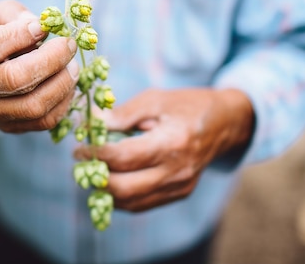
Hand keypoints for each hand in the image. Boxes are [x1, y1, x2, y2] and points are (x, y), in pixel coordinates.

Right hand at [0, 0, 78, 132]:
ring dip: (62, 84)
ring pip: (33, 105)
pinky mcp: (7, 127)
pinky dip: (63, 102)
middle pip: (15, 79)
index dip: (21, 36)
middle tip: (69, 45)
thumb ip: (16, 15)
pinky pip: (43, 121)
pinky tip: (66, 84)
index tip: (43, 26)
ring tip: (72, 66)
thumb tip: (43, 26)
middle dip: (51, 60)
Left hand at [75, 88, 253, 211]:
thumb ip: (122, 114)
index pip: (124, 158)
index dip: (96, 154)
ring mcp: (180, 186)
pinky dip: (121, 196)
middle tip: (82, 161)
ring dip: (105, 190)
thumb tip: (91, 122)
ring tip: (92, 170)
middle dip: (96, 177)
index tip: (80, 147)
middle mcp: (177, 171)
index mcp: (171, 143)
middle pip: (125, 188)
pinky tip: (111, 178)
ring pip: (131, 202)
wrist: (225, 123)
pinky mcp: (179, 194)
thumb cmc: (187, 106)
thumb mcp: (155, 100)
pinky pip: (142, 204)